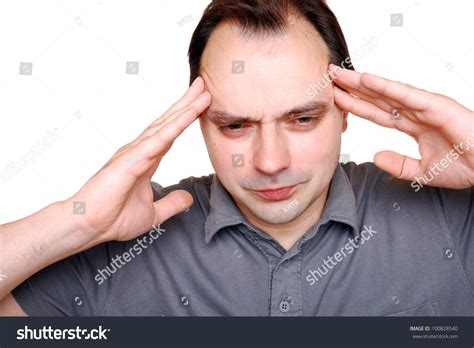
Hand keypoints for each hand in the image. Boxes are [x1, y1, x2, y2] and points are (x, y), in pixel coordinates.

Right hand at [68, 77, 210, 241]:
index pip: (170, 134)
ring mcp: (136, 152)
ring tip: (202, 90)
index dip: (185, 118)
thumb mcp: (153, 213)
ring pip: (166, 125)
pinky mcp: (133, 159)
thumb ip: (171, 204)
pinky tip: (190, 112)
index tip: (201, 104)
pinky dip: (176, 125)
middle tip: (204, 85)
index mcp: (146, 160)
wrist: (89, 227)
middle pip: (169, 122)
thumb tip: (188, 198)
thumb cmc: (113, 218)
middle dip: (187, 103)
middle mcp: (141, 151)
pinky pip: (160, 139)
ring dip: (185, 107)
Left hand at [330, 64, 473, 188]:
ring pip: (386, 92)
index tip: (334, 98)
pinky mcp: (437, 106)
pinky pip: (406, 95)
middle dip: (351, 88)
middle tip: (328, 77)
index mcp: (411, 125)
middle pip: (376, 97)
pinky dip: (386, 87)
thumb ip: (398, 165)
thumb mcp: (422, 171)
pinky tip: (366, 80)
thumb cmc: (465, 165)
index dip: (354, 104)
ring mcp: (425, 106)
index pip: (375, 112)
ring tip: (339, 74)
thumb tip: (375, 157)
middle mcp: (415, 112)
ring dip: (361, 82)